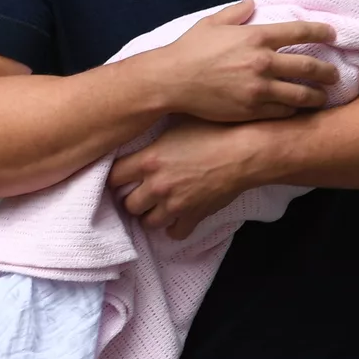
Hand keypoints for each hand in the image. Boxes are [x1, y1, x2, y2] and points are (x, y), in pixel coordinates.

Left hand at [111, 115, 260, 239]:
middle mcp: (157, 185)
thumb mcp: (175, 125)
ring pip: (148, 222)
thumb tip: (139, 133)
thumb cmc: (213, 131)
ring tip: (157, 206)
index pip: (113, 178)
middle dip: (133, 199)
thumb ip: (153, 139)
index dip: (115, 178)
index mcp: (148, 160)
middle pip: (128, 205)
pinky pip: (175, 233)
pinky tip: (176, 218)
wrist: (245, 151)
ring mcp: (175, 204)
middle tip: (140, 193)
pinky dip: (174, 228)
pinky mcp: (193, 216)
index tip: (121, 178)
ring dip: (150, 215)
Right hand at [149, 0, 338, 121]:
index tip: (332, 35)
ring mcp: (259, 88)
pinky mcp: (251, 110)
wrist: (170, 82)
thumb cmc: (187, 50)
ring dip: (317, 96)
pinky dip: (293, 110)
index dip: (322, 32)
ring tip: (322, 97)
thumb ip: (236, 13)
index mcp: (256, 37)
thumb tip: (252, 3)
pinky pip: (283, 111)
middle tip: (334, 74)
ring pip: (301, 94)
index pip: (301, 32)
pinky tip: (296, 109)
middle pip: (309, 66)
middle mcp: (263, 62)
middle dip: (327, 71)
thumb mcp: (211, 24)